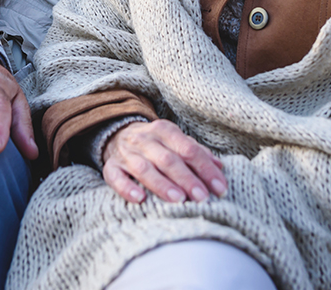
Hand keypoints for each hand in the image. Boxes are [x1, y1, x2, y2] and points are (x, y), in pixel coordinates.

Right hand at [101, 119, 226, 203]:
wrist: (117, 134)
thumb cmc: (155, 144)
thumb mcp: (176, 141)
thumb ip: (197, 153)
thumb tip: (220, 168)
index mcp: (165, 131)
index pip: (189, 149)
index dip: (205, 169)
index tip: (219, 188)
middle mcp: (145, 140)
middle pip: (168, 159)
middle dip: (187, 179)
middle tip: (202, 198)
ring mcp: (126, 153)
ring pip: (144, 168)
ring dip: (162, 184)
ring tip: (179, 200)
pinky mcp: (111, 166)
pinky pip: (115, 177)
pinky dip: (126, 188)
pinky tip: (139, 199)